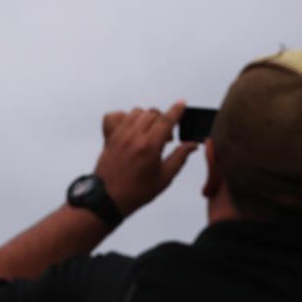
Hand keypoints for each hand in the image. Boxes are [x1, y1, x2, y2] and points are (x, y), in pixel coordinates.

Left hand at [94, 101, 197, 217]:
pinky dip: (124, 117)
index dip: (176, 110)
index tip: (182, 103)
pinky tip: (130, 128)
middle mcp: (134, 136)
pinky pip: (115, 115)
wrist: (109, 198)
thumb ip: (179, 157)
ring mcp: (119, 134)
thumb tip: (193, 145)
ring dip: (146, 118)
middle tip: (166, 137)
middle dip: (163, 120)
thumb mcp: (164, 178)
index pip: (166, 120)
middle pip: (152, 113)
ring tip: (149, 134)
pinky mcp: (108, 136)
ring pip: (136, 112)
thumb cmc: (138, 191)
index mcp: (150, 146)